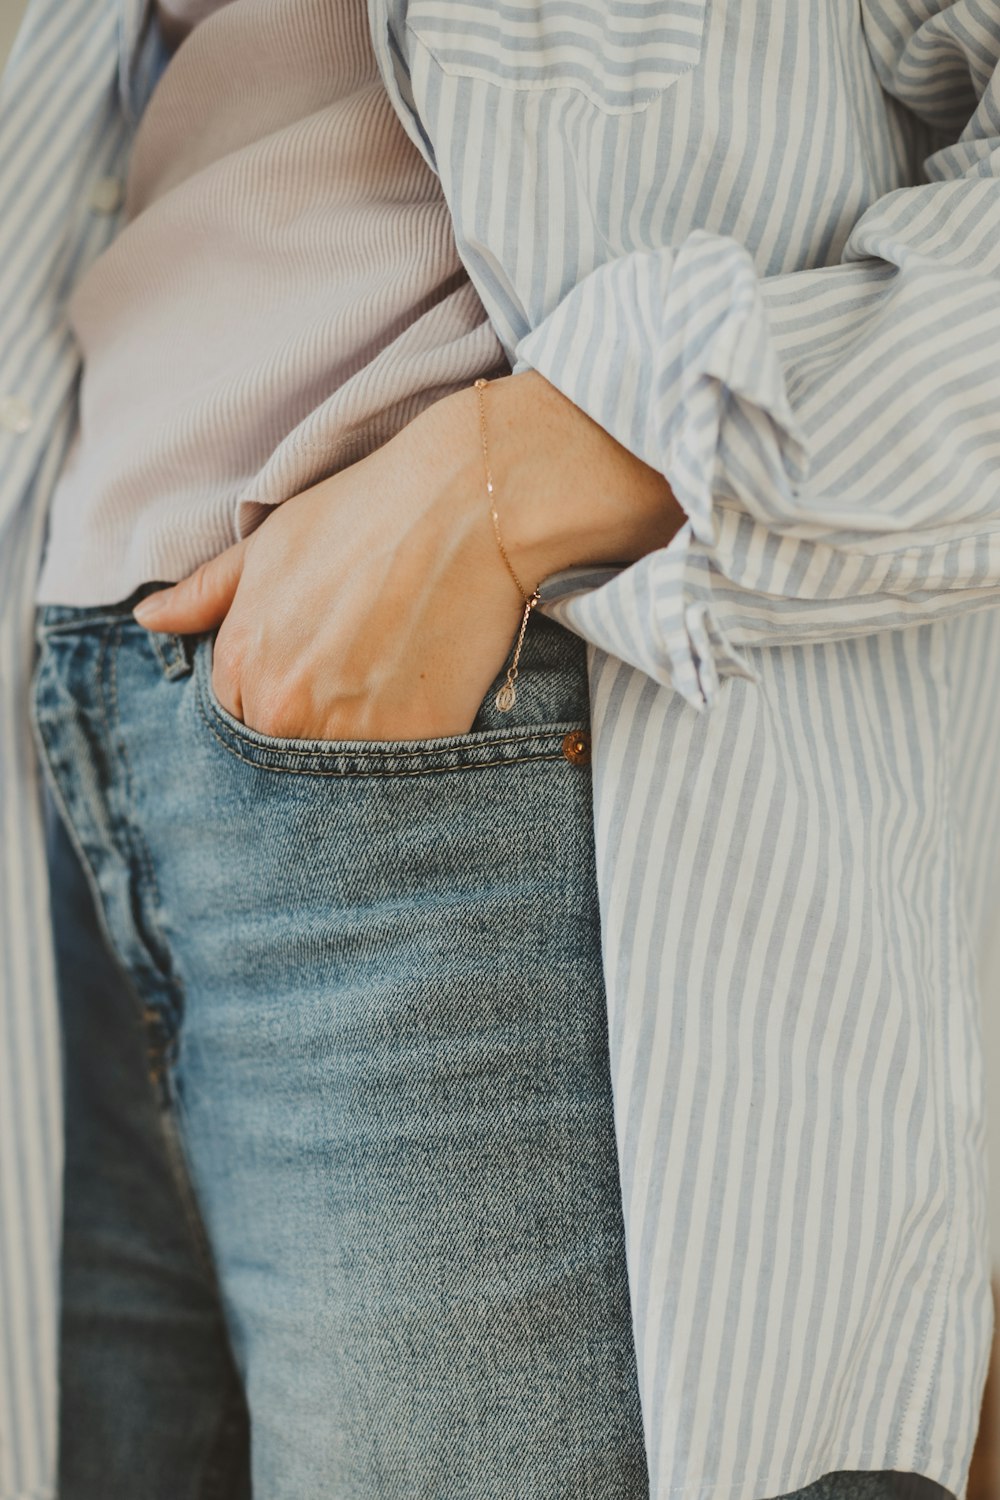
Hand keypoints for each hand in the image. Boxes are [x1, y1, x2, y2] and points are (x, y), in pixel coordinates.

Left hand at [132, 371, 683, 741]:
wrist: (468, 504)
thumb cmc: (369, 511)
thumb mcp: (271, 542)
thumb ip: (206, 592)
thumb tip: (150, 620)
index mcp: (243, 664)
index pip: (237, 721)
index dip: (276, 699)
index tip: (316, 678)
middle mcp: (284, 710)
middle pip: (287, 755)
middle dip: (316, 730)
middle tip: (361, 686)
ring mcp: (349, 735)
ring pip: (343, 776)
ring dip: (363, 752)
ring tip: (397, 692)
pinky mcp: (416, 745)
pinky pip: (404, 774)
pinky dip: (415, 753)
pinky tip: (432, 702)